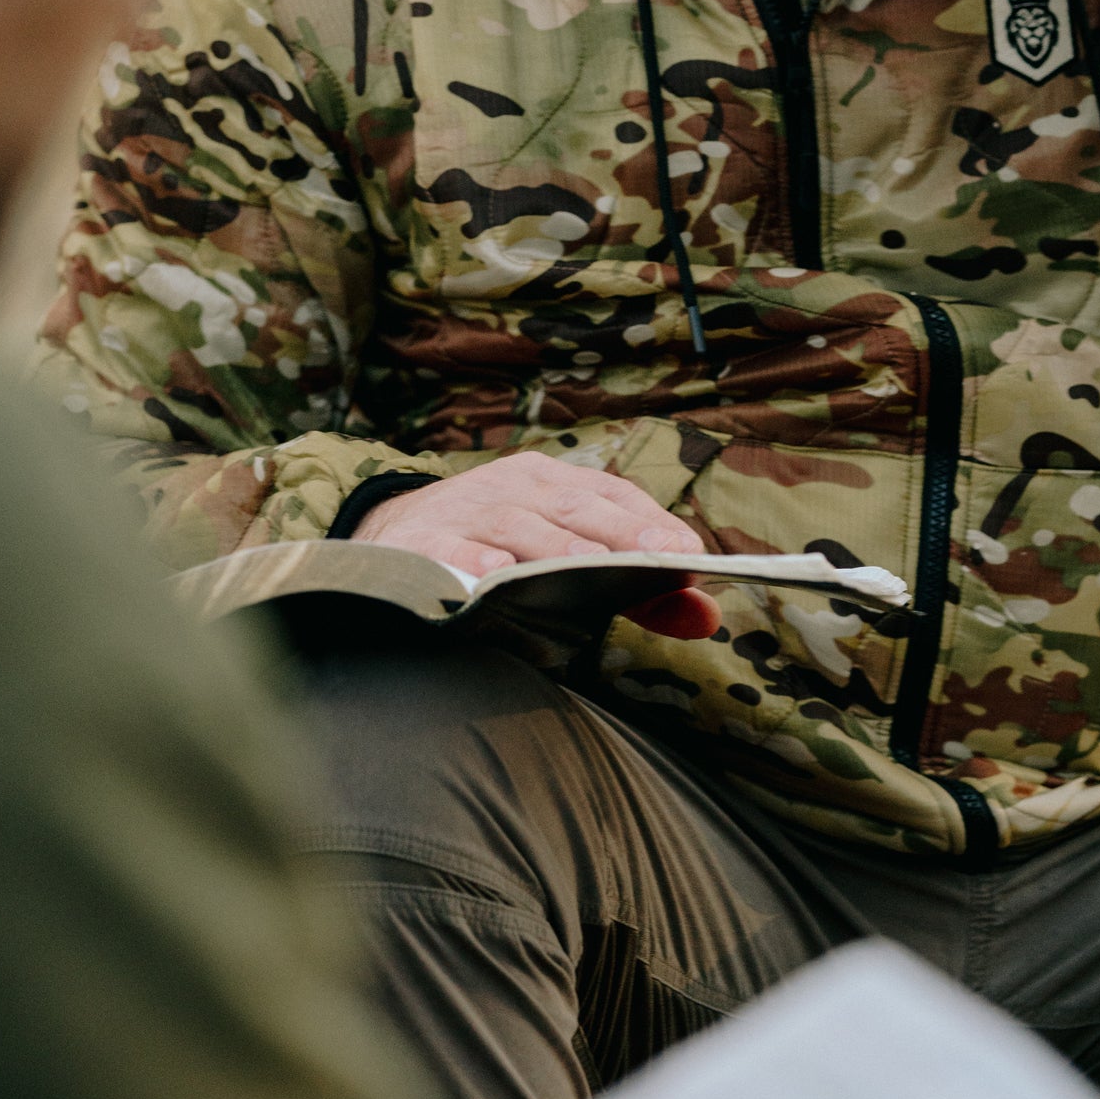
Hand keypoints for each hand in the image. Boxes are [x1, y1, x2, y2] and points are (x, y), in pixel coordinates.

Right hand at [355, 449, 721, 638]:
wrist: (392, 533)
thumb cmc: (499, 545)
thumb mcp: (564, 552)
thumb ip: (634, 587)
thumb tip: (707, 617)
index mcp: (552, 481)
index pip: (612, 495)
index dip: (651, 523)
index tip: (690, 555)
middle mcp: (513, 486)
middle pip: (574, 506)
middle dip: (622, 533)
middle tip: (664, 561)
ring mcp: (466, 510)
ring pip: (518, 524)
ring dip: (556, 546)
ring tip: (592, 567)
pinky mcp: (422, 542)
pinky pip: (451, 550)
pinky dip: (473, 560)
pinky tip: (495, 576)